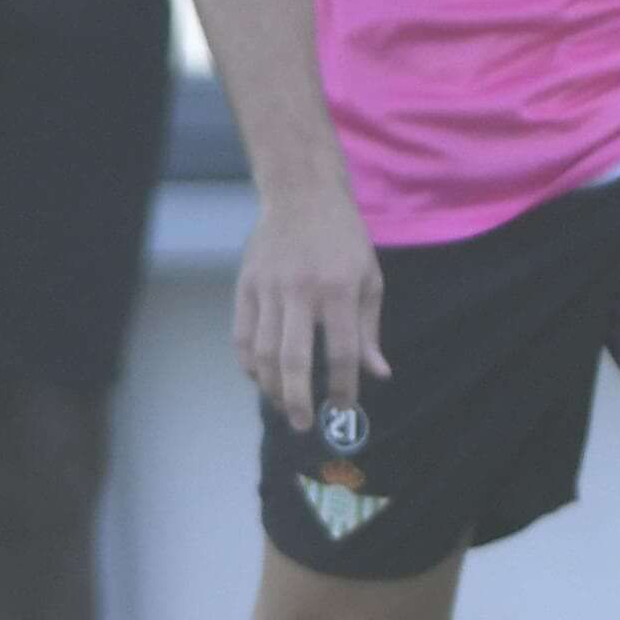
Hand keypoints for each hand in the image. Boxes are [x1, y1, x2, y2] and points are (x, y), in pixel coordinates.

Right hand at [236, 182, 385, 432]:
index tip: (345, 409)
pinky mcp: (245, 286)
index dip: (344, 387)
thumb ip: (368, 331)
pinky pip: (241, 336)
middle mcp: (300, 292)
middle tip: (303, 424)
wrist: (301, 194)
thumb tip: (378, 375)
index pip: (341, 352)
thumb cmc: (344, 240)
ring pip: (261, 352)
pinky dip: (248, 364)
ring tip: (283, 405)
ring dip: (271, 387)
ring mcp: (268, 289)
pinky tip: (261, 379)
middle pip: (293, 360)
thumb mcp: (369, 279)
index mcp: (339, 290)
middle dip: (298, 399)